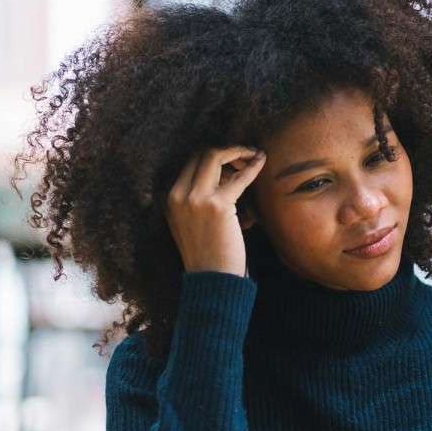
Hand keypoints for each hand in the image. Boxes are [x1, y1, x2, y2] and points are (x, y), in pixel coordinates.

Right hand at [165, 146, 265, 275]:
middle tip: (246, 154)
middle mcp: (178, 195)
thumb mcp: (193, 221)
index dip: (214, 156)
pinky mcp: (217, 205)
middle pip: (201, 154)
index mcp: (169, 198)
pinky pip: (239, 177)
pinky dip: (252, 166)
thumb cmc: (209, 253)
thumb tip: (227, 171)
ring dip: (238, 153)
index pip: (190, 163)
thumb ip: (202, 196)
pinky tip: (262, 160)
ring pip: (215, 157)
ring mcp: (195, 199)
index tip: (233, 161)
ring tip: (255, 156)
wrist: (212, 279)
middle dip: (226, 150)